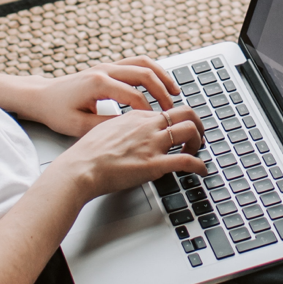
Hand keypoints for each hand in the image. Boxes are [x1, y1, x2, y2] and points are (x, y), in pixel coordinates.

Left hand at [29, 57, 180, 136]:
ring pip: (143, 64)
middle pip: (144, 74)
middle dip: (162, 92)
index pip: (134, 96)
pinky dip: (153, 72)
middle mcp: (104, 70)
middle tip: (172, 109)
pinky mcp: (108, 67)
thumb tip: (133, 128)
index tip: (157, 124)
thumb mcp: (79, 126)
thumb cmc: (57, 112)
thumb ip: (107, 126)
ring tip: (176, 92)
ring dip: (162, 77)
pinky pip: (137, 63)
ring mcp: (107, 66)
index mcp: (98, 84)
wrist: (41, 96)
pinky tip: (162, 84)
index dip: (149, 112)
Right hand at [52, 107, 207, 202]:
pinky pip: (187, 160)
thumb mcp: (106, 130)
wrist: (80, 167)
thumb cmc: (88, 154)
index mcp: (137, 117)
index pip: (167, 112)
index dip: (179, 122)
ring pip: (190, 130)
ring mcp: (152, 144)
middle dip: (198, 124)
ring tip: (197, 152)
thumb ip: (125, 129)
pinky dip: (200, 166)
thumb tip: (133, 136)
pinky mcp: (154, 164)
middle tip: (198, 137)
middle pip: (186, 113)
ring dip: (199, 142)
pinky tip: (201, 171)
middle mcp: (148, 126)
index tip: (180, 132)